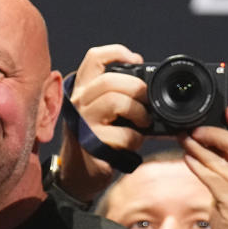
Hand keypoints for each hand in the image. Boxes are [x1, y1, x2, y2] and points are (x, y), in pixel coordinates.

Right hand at [57, 44, 147, 201]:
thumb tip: (150, 85)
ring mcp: (82, 123)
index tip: (137, 60)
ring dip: (138, 113)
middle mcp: (78, 102)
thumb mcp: (104, 113)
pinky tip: (132, 144)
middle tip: (147, 101)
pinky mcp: (90, 144)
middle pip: (109, 80)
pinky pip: (122, 134)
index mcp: (82, 90)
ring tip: (143, 122)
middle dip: (136, 88)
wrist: (80, 175)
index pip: (94, 58)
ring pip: (115, 102)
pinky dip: (135, 139)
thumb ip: (119, 96)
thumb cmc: (99, 140)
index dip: (117, 52)